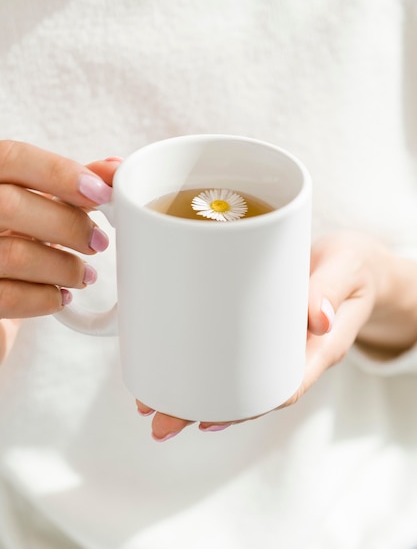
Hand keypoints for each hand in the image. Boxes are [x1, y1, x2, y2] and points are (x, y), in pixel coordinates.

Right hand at [0, 141, 119, 363]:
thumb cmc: (12, 236)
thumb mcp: (35, 203)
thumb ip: (70, 185)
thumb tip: (113, 171)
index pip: (13, 158)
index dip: (61, 173)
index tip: (102, 193)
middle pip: (11, 205)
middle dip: (68, 225)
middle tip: (99, 242)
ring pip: (14, 254)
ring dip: (64, 268)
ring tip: (84, 275)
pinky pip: (8, 297)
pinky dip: (45, 298)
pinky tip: (59, 296)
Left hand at [137, 231, 416, 439]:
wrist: (354, 262)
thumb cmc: (354, 267)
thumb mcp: (348, 269)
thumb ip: (332, 289)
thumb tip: (316, 317)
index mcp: (317, 349)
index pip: (280, 389)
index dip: (245, 408)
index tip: (208, 421)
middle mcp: (290, 352)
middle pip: (245, 391)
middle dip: (201, 408)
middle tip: (157, 418)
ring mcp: (271, 341)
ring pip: (231, 375)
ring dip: (191, 391)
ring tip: (150, 401)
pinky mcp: (257, 323)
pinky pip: (229, 349)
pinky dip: (198, 359)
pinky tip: (169, 363)